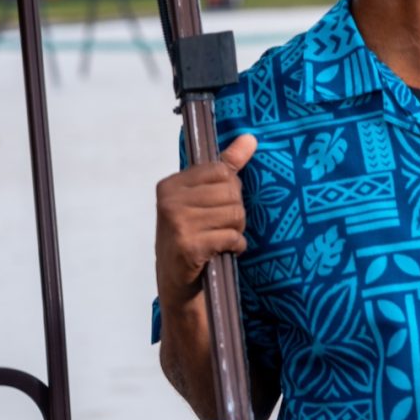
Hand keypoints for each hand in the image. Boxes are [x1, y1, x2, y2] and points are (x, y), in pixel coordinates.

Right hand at [155, 134, 255, 310]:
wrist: (177, 281)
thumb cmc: (192, 235)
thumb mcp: (204, 198)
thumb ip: (227, 166)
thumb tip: (250, 138)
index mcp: (171, 184)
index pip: (223, 171)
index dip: (229, 191)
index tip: (216, 206)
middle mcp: (170, 201)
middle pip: (232, 193)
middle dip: (235, 213)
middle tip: (219, 227)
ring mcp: (177, 224)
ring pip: (235, 215)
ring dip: (235, 231)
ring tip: (219, 239)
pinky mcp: (189, 246)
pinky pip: (232, 237)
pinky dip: (235, 246)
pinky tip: (221, 251)